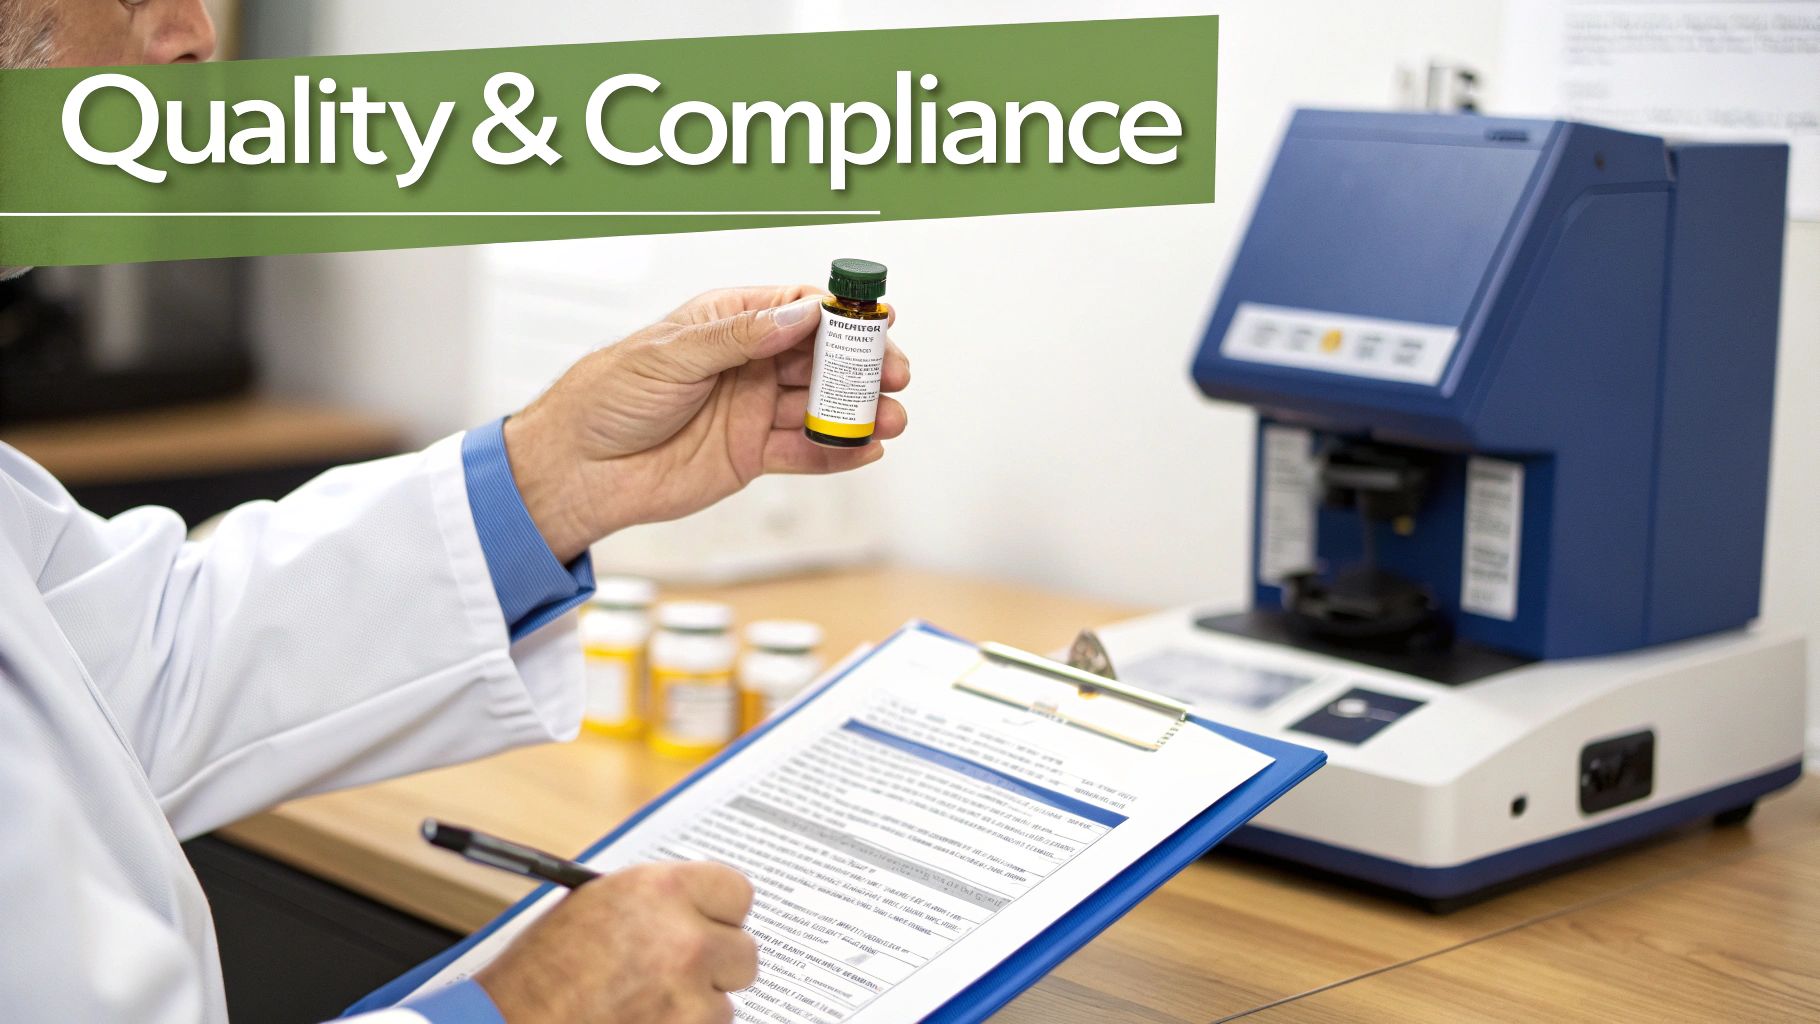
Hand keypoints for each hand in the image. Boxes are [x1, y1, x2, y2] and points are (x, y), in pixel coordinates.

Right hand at [475, 861, 758, 1023]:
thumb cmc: (538, 973)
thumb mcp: (594, 907)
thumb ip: (655, 902)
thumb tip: (697, 907)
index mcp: (659, 891)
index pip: (737, 891)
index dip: (720, 913)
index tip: (711, 924)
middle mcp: (683, 939)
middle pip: (744, 951)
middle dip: (716, 966)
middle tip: (677, 974)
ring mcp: (688, 996)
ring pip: (725, 1001)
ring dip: (695, 1008)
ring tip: (641, 1006)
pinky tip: (640, 1023)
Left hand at [503, 285, 910, 561]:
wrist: (578, 468)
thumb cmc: (609, 396)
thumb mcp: (671, 355)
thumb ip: (739, 338)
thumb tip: (800, 315)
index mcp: (728, 321)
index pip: (798, 307)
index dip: (841, 312)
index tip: (876, 318)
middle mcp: (749, 362)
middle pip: (822, 357)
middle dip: (862, 364)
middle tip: (894, 374)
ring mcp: (754, 409)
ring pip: (821, 407)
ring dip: (860, 412)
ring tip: (891, 419)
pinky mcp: (752, 455)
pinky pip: (805, 453)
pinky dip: (839, 454)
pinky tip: (868, 452)